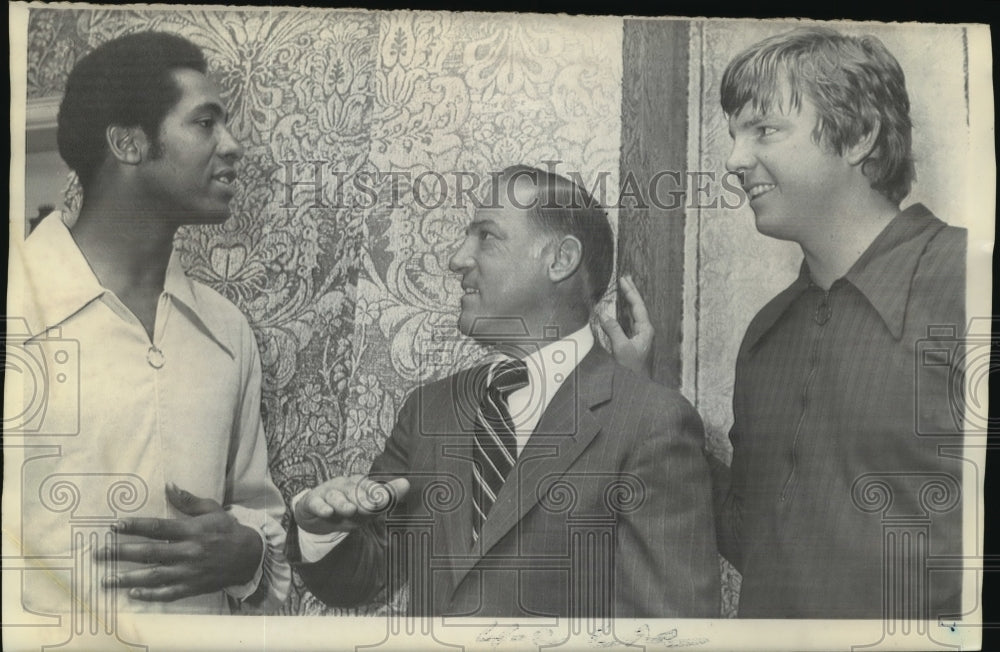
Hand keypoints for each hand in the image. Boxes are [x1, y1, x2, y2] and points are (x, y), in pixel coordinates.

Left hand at [99, 483, 262, 601]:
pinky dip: (150, 595)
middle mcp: (188, 552)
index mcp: (192, 531)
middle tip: (98, 553)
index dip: (135, 527)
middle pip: (149, 553)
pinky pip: (168, 593)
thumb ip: (189, 501)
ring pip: (153, 576)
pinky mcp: (192, 587)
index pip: (158, 528)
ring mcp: (189, 572)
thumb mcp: (212, 510)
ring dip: (128, 578)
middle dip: (121, 553)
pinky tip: (132, 594)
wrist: (249, 556)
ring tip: (106, 579)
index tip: (114, 526)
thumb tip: (169, 486)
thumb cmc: (227, 530)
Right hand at [294, 474, 409, 534]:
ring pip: (335, 496)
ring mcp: (328, 493)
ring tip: (350, 509)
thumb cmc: (347, 511)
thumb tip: (406, 483)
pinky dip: (321, 507)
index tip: (387, 499)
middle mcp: (344, 486)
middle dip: (362, 499)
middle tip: (370, 507)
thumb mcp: (368, 509)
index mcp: (359, 485)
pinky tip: (327, 511)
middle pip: (353, 490)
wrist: (318, 518)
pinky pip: (316, 503)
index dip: (378, 493)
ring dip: (342, 503)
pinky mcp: (312, 502)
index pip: (370, 487)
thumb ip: (387, 498)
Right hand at [600, 275, 653, 376]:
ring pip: (633, 315)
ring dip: (627, 302)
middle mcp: (644, 332)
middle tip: (626, 279)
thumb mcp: (621, 348)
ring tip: (624, 290)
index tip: (623, 280)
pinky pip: (628, 323)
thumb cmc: (632, 370)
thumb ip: (613, 330)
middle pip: (638, 307)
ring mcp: (640, 337)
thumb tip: (603, 315)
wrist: (637, 387)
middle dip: (631, 293)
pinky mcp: (633, 343)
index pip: (638, 306)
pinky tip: (619, 311)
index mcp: (645, 330)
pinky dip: (623, 313)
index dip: (630, 292)